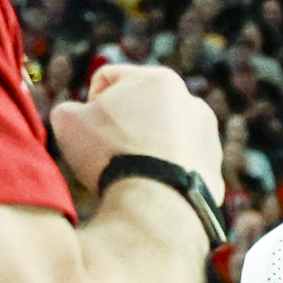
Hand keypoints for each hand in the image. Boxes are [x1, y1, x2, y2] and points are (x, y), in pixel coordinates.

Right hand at [53, 62, 224, 200]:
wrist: (157, 204)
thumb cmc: (110, 154)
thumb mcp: (68, 121)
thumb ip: (69, 108)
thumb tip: (78, 115)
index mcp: (160, 80)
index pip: (109, 78)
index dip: (89, 101)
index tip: (89, 126)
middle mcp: (193, 103)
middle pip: (141, 107)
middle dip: (122, 124)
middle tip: (107, 149)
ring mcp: (209, 138)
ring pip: (163, 136)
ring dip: (145, 146)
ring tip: (130, 169)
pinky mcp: (214, 170)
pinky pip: (178, 165)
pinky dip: (164, 172)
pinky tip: (150, 185)